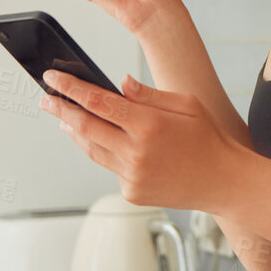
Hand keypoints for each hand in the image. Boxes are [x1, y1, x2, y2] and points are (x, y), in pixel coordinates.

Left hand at [39, 69, 242, 212]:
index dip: (71, 89)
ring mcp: (132, 175)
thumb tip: (119, 83)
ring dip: (74, 132)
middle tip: (46, 99)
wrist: (224, 182)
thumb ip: (149, 94)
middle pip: (85, 126)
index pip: (99, 102)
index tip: (53, 78)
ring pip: (91, 149)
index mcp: (149, 124)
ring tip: (63, 118)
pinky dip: (102, 152)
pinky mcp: (132, 191)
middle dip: (60, 109)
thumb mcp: (186, 104)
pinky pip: (109, 167)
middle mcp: (136, 151)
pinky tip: (99, 142)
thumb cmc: (208, 140)